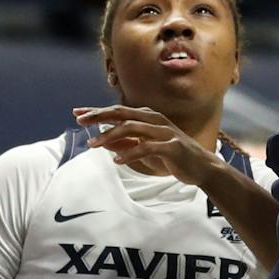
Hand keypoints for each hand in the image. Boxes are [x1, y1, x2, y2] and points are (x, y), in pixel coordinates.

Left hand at [73, 105, 220, 185]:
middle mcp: (155, 120)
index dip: (97, 111)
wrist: (201, 167)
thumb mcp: (144, 149)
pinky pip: (147, 148)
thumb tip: (101, 140)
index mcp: (148, 118)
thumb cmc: (172, 157)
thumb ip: (125, 143)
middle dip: (99, 115)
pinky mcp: (172, 146)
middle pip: (122, 113)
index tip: (77, 113)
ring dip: (111, 135)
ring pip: (133, 128)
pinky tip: (117, 161)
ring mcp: (165, 132)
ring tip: (93, 144)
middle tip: (80, 120)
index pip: (118, 111)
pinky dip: (130, 153)